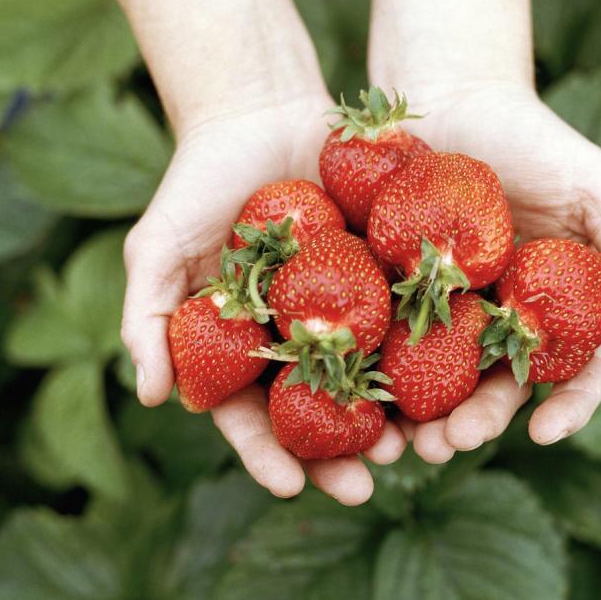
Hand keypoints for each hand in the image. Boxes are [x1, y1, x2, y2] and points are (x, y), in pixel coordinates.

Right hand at [120, 92, 405, 505]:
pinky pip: (412, 319)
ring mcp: (346, 309)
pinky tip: (454, 379)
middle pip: (320, 412)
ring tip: (418, 444)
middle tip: (369, 483)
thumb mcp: (157, 247)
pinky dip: (432, 352)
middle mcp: (298, 339)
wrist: (261, 112)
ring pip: (374, 378)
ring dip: (394, 418)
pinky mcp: (385, 273)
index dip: (268, 455)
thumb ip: (146, 319)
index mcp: (244, 347)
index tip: (290, 487)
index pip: (251, 417)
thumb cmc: (198, 181)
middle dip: (341, 455)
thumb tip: (151, 397)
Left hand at [378, 78, 600, 463]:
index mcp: (557, 305)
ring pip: (439, 378)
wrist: (453, 96)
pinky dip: (378, 373)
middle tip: (451, 443)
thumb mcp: (596, 183)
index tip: (546, 432)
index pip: (574, 371)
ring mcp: (448, 309)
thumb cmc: (533, 137)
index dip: (568, 408)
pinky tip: (363, 397)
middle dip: (479, 422)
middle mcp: (504, 318)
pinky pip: (388, 339)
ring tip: (406, 444)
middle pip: (498, 386)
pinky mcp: (395, 291)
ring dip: (426, 417)